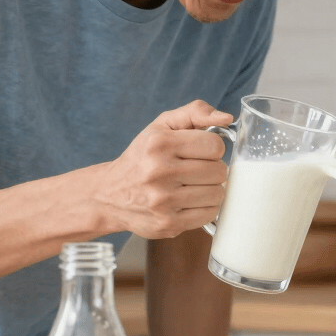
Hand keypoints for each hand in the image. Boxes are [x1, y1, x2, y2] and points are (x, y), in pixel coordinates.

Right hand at [94, 100, 232, 238]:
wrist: (109, 195)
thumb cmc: (142, 157)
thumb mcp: (162, 126)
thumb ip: (196, 112)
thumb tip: (226, 118)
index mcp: (160, 144)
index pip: (215, 146)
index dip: (212, 148)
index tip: (200, 152)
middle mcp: (159, 172)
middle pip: (219, 171)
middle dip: (212, 169)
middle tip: (196, 171)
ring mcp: (163, 201)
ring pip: (218, 194)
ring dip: (211, 189)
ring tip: (193, 186)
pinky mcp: (168, 224)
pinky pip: (210, 214)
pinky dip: (205, 207)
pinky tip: (189, 201)